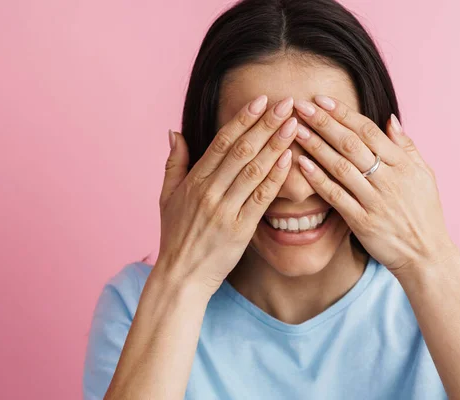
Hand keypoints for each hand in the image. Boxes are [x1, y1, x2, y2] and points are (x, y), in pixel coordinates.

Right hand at [156, 95, 297, 295]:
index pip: (221, 142)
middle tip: (286, 102)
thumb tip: (174, 132)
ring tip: (294, 124)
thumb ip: (173, 162)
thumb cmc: (175, 235)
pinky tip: (289, 159)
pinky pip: (261, 199)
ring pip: (253, 170)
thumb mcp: (166, 196)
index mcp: (193, 181)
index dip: (242, 119)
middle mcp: (209, 192)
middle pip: (241, 151)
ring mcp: (224, 210)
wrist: (181, 276)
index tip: (260, 101)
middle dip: (265, 124)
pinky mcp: (240, 230)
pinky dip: (275, 177)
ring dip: (275, 145)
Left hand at [293, 95, 458, 275]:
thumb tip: (390, 118)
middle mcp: (389, 179)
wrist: (426, 255)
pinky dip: (319, 180)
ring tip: (296, 130)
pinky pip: (337, 197)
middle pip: (351, 144)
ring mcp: (375, 201)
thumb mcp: (423, 175)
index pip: (368, 131)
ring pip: (341, 167)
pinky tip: (302, 165)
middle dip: (324, 123)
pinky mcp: (363, 222)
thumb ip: (406, 146)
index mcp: (403, 164)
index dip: (343, 114)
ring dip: (316, 147)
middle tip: (301, 106)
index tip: (321, 100)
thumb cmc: (423, 212)